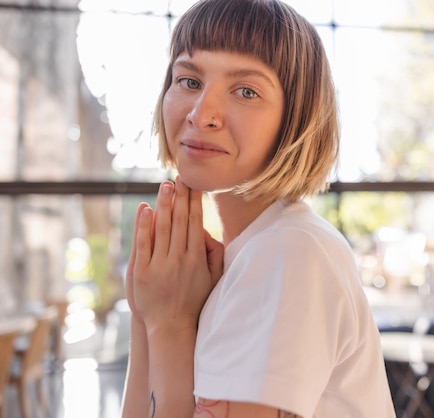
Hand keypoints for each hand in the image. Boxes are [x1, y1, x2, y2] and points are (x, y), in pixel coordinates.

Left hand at [126, 179, 223, 333]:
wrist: (172, 327)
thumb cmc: (195, 300)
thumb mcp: (213, 279)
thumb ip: (213, 254)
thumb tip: (204, 231)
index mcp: (197, 258)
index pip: (195, 222)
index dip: (194, 202)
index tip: (193, 185)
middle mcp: (180, 259)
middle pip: (180, 220)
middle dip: (180, 196)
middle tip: (179, 176)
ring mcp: (160, 265)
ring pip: (162, 228)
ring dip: (164, 204)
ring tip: (164, 186)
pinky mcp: (141, 272)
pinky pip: (143, 244)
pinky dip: (144, 225)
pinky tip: (146, 209)